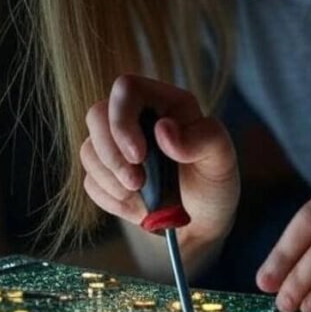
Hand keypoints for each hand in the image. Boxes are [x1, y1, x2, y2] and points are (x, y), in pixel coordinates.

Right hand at [81, 74, 239, 250]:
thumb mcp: (222, 160)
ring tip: (143, 196)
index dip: (122, 120)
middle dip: (111, 154)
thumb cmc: (213, 184)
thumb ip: (204, 138)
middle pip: (96, 115)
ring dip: (112, 180)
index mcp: (165, 103)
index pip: (126, 88)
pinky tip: (137, 206)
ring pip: (89, 150)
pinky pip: (90, 181)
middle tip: (136, 182)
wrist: (199, 222)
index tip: (138, 155)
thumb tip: (163, 129)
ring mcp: (117, 145)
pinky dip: (111, 199)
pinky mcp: (105, 173)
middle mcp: (137, 117)